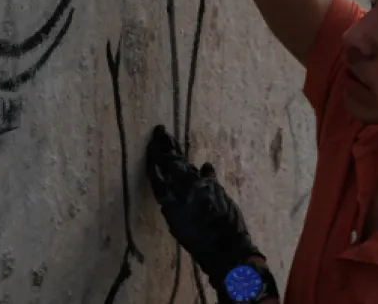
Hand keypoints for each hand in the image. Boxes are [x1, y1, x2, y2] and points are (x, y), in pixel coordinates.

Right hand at [145, 125, 258, 289]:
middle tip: (160, 131)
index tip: (151, 145)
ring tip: (173, 143)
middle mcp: (189, 185)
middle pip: (175, 162)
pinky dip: (203, 171)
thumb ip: (170, 203)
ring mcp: (204, 184)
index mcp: (173, 196)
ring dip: (181, 156)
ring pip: (189, 166)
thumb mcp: (176, 223)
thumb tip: (166, 188)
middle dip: (167, 147)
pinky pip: (206, 175)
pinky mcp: (217, 187)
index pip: (160, 172)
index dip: (155, 158)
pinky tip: (205, 166)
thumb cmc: (197, 241)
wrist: (226, 246)